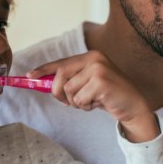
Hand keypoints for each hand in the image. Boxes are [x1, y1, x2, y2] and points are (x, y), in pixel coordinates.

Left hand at [28, 50, 159, 141]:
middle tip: (67, 103)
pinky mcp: (101, 82)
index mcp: (90, 56)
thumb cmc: (108, 96)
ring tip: (91, 101)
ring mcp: (98, 69)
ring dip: (76, 102)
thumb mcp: (88, 85)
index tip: (29, 76)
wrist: (133, 106)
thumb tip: (43, 83)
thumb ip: (70, 81)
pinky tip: (98, 104)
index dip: (43, 70)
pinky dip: (85, 106)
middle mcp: (94, 58)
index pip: (61, 62)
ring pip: (69, 90)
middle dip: (58, 93)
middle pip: (60, 76)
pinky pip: (79, 99)